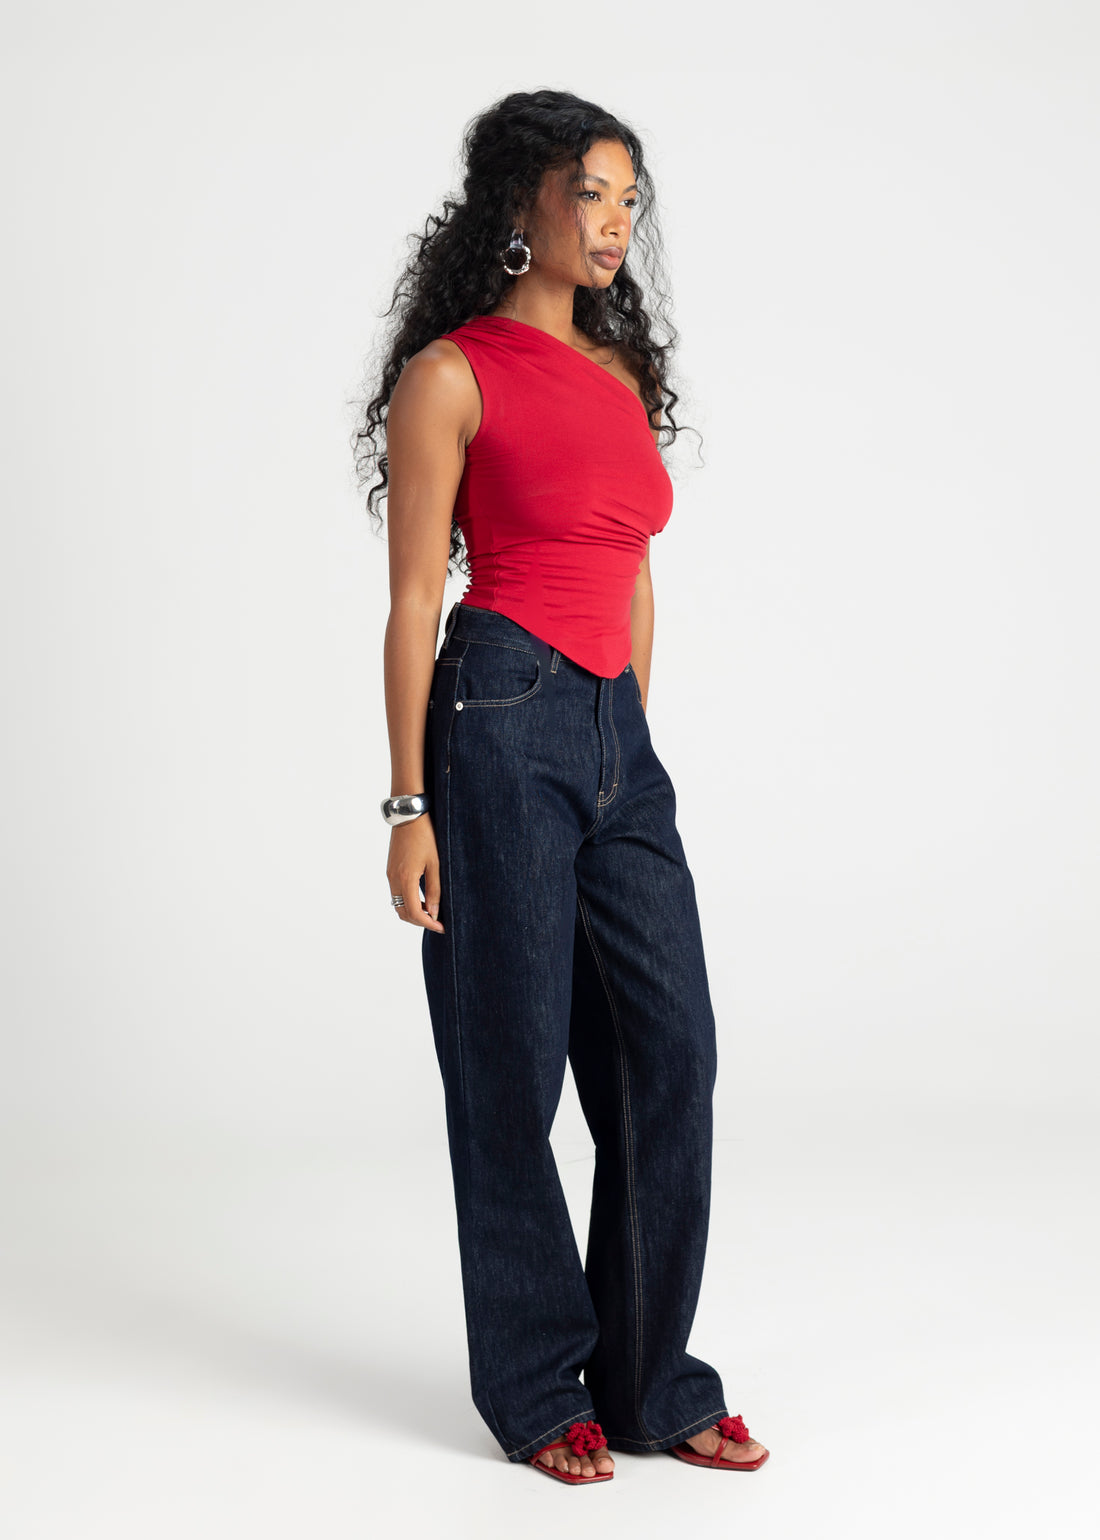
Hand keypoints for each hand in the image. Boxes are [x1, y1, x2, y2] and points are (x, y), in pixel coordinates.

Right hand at [386, 814, 443, 931]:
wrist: (409, 816)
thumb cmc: (425, 836)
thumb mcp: (435, 864)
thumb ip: (435, 890)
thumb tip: (433, 913)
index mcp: (405, 879)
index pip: (414, 912)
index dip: (428, 924)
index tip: (442, 927)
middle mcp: (394, 879)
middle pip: (403, 912)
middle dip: (420, 921)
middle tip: (438, 922)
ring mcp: (390, 875)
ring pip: (398, 904)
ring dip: (413, 912)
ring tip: (432, 912)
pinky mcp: (391, 870)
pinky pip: (397, 893)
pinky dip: (408, 902)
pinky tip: (423, 898)